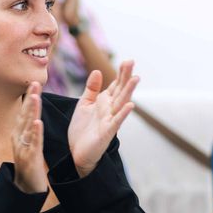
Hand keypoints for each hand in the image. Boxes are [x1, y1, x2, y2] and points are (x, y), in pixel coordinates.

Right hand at [12, 82, 47, 193]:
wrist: (27, 188)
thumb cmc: (30, 164)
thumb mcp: (29, 143)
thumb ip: (30, 129)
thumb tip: (33, 115)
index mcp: (19, 134)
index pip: (25, 112)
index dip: (29, 98)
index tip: (34, 83)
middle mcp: (18, 138)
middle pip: (24, 115)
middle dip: (30, 99)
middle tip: (34, 83)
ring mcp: (23, 148)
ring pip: (27, 126)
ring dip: (31, 111)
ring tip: (35, 97)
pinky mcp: (29, 158)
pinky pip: (32, 143)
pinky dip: (34, 132)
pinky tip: (37, 123)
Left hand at [67, 60, 138, 176]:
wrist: (76, 152)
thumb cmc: (82, 129)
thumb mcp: (84, 104)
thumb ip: (91, 88)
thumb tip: (97, 70)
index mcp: (105, 102)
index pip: (116, 85)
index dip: (121, 73)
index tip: (127, 61)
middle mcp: (110, 109)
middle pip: (120, 90)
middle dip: (126, 76)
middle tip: (131, 62)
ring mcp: (110, 120)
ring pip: (121, 103)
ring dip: (129, 91)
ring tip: (136, 78)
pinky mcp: (107, 132)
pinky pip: (117, 121)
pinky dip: (123, 113)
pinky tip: (131, 105)